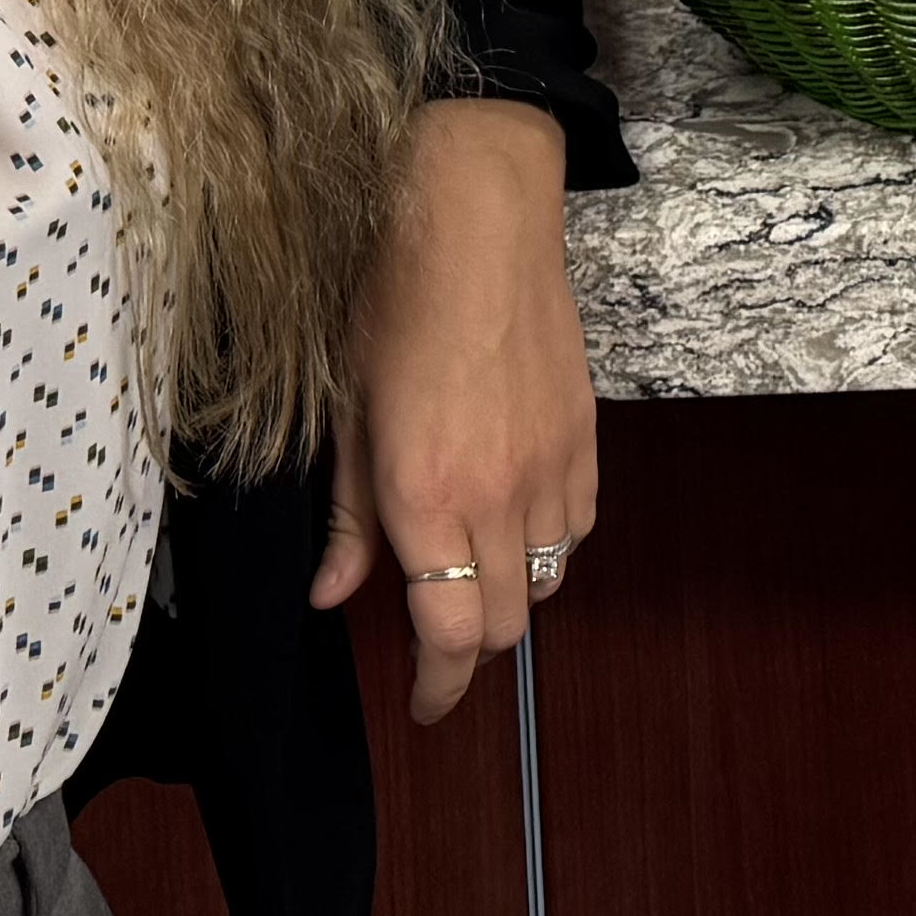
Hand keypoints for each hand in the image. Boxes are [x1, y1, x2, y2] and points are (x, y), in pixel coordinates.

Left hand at [309, 98, 591, 725]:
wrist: (474, 212)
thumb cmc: (391, 296)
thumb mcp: (341, 409)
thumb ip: (343, 516)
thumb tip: (331, 592)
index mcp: (425, 494)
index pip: (448, 634)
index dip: (437, 687)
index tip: (422, 703)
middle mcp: (498, 494)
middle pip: (504, 624)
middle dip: (468, 652)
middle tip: (434, 643)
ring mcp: (550, 466)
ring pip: (546, 581)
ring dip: (508, 596)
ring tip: (469, 572)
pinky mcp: (584, 435)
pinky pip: (578, 526)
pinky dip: (549, 545)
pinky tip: (515, 517)